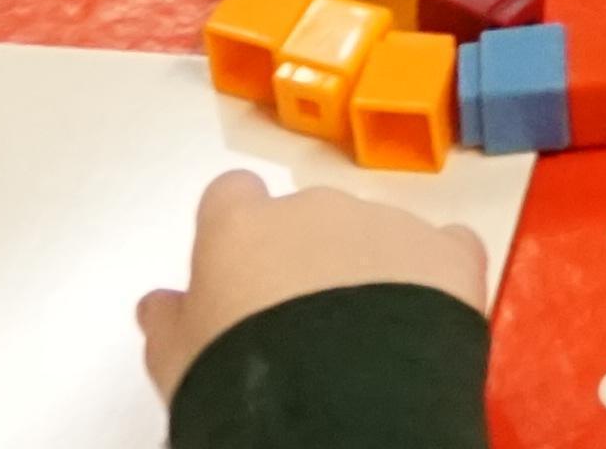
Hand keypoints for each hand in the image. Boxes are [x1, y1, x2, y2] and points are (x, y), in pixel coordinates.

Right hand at [134, 165, 492, 396]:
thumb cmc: (242, 379)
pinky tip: (427, 322)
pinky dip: (439, 277)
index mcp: (240, 226)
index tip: (245, 272)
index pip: (233, 198)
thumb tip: (158, 307)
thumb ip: (170, 323)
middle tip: (307, 326)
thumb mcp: (178, 363)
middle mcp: (313, 209)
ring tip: (366, 343)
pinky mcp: (447, 252)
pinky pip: (447, 250)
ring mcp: (385, 224)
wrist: (333, 407)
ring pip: (378, 235)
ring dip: (373, 272)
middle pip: (310, 217)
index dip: (241, 234)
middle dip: (311, 259)